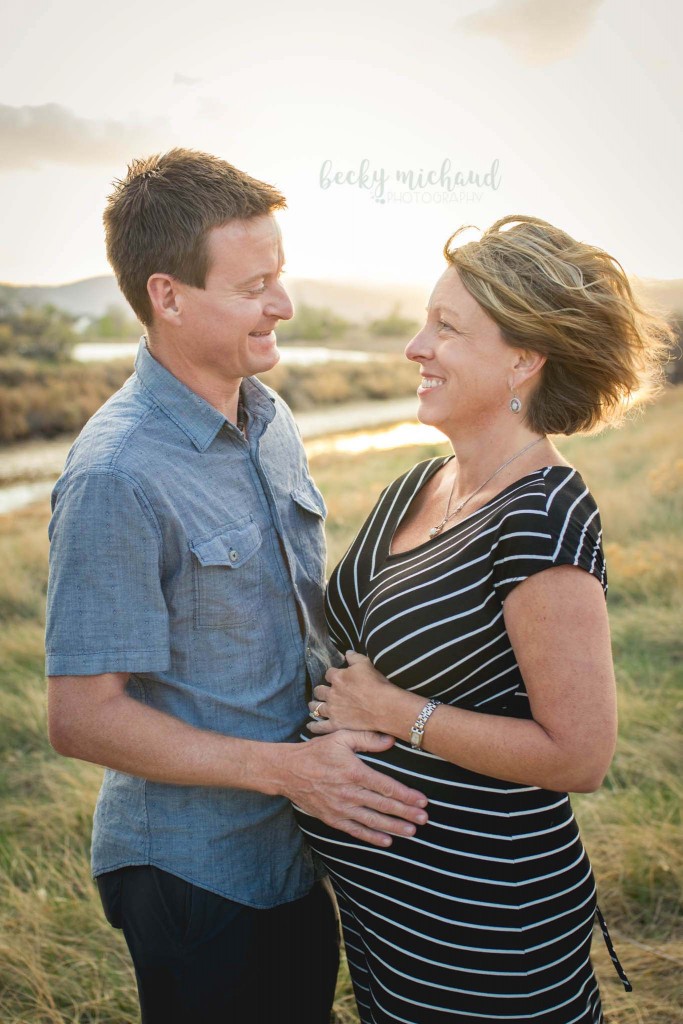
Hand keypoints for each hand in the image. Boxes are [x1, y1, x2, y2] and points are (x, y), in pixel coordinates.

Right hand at [282, 729, 427, 846]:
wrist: (287, 771)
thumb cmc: (316, 751)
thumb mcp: (340, 738)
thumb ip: (367, 738)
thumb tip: (390, 740)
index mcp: (354, 772)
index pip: (386, 786)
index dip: (406, 795)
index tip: (423, 801)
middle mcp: (349, 793)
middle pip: (383, 806)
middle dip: (406, 813)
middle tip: (424, 819)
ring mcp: (340, 808)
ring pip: (372, 821)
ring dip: (394, 827)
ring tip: (412, 832)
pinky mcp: (332, 818)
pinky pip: (355, 831)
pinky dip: (371, 838)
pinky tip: (387, 841)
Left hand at [308, 651, 397, 734]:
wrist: (383, 707)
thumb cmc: (376, 684)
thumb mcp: (366, 664)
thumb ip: (354, 657)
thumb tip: (347, 652)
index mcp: (337, 678)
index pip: (328, 674)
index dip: (332, 675)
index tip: (335, 677)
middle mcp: (331, 694)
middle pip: (319, 690)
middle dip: (320, 690)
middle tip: (322, 692)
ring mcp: (332, 710)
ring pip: (316, 707)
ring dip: (314, 705)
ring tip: (313, 706)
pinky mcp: (336, 724)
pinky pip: (320, 726)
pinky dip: (314, 726)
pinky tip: (310, 725)